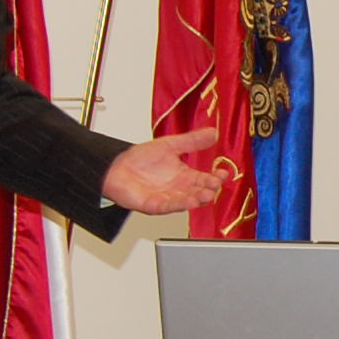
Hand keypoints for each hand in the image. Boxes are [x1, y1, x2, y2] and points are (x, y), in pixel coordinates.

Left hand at [103, 127, 228, 214]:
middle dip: (209, 189)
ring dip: (197, 199)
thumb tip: (213, 132)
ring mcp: (167, 198)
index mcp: (183, 175)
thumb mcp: (170, 145)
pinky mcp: (154, 205)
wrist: (115, 167)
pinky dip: (179, 205)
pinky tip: (189, 202)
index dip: (215, 177)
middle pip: (198, 191)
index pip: (204, 178)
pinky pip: (169, 206)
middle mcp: (178, 188)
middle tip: (216, 185)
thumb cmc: (138, 159)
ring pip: (186, 200)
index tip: (223, 173)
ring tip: (207, 195)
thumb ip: (192, 141)